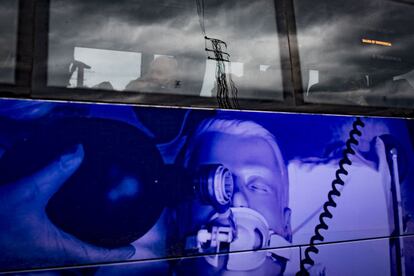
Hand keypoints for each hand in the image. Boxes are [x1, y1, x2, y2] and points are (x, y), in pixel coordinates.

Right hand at [0, 145, 134, 270]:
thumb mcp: (26, 191)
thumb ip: (55, 170)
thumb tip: (79, 152)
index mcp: (54, 250)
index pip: (94, 256)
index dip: (115, 254)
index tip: (132, 251)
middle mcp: (44, 256)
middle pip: (80, 257)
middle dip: (98, 251)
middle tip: (115, 240)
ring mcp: (30, 255)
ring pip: (62, 253)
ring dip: (78, 244)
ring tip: (91, 230)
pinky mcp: (19, 248)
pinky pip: (46, 245)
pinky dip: (59, 236)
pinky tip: (55, 219)